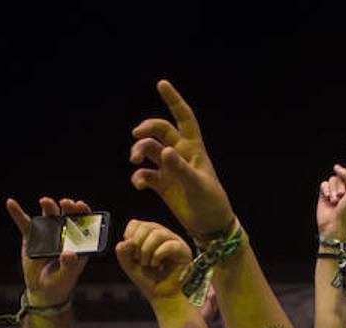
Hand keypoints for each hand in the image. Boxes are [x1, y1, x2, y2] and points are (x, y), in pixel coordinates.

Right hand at [4, 196, 90, 307]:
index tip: (80, 206)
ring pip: (49, 217)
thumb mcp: (66, 276)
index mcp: (78, 243)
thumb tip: (68, 254)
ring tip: (45, 201)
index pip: (84, 224)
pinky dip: (17, 213)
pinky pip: (25, 224)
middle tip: (66, 203)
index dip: (83, 213)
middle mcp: (64, 235)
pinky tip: (11, 203)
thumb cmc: (60, 282)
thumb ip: (69, 265)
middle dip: (67, 207)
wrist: (43, 290)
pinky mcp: (32, 237)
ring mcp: (48, 234)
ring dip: (48, 206)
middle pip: (67, 216)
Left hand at [115, 220, 193, 306]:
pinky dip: (158, 255)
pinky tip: (157, 265)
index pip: (136, 224)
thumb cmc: (149, 280)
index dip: (130, 237)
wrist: (162, 296)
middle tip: (140, 260)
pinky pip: (169, 245)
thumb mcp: (129, 265)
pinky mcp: (183, 250)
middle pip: (147, 226)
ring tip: (148, 264)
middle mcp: (163, 235)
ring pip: (158, 233)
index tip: (132, 253)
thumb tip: (126, 242)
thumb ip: (123, 252)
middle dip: (138, 244)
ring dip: (147, 250)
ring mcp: (174, 241)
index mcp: (149, 235)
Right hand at [131, 80, 234, 237]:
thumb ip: (180, 167)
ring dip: (139, 151)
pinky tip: (139, 184)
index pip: (184, 118)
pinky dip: (139, 176)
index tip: (161, 84)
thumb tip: (164, 151)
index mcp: (194, 149)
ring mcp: (170, 169)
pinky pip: (145, 174)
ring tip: (135, 160)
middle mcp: (180, 154)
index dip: (173, 100)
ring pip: (149, 150)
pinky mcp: (162, 185)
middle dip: (146, 129)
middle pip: (160, 131)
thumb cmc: (211, 202)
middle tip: (136, 135)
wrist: (210, 226)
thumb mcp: (197, 184)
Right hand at [316, 140, 345, 240]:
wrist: (334, 225)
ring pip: (333, 177)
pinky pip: (324, 183)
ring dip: (334, 189)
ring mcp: (336, 189)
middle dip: (341, 184)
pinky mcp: (326, 192)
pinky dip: (326, 191)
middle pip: (343, 172)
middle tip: (342, 199)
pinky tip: (328, 200)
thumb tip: (337, 168)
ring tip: (335, 201)